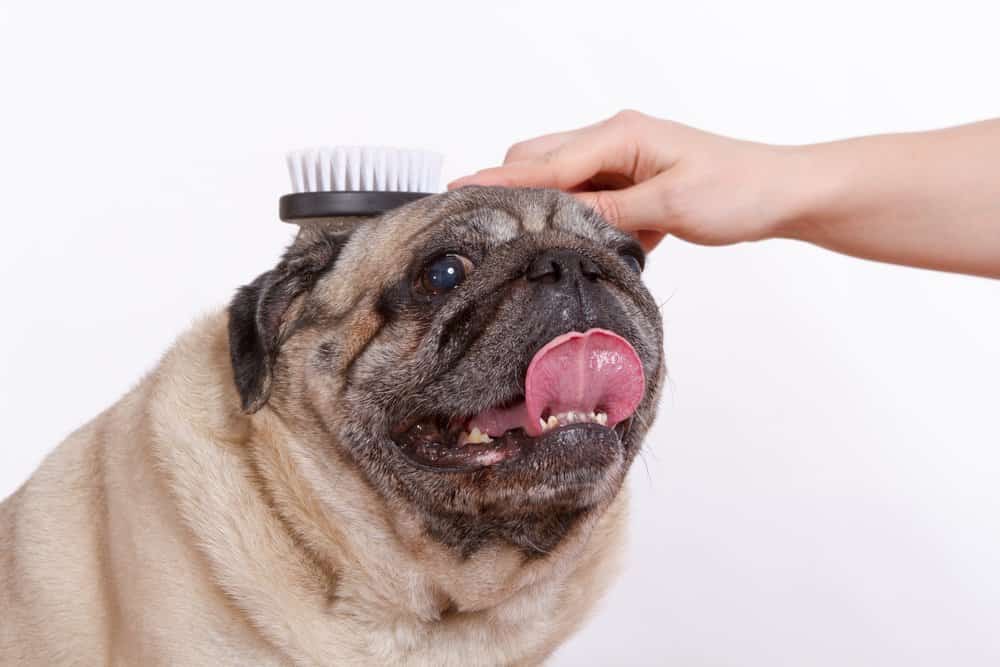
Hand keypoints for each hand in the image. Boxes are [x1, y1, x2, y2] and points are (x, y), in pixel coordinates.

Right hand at [449, 110, 808, 251]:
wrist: (780, 193)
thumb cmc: (737, 189)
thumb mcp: (669, 206)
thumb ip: (608, 213)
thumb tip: (558, 219)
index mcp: (620, 135)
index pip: (545, 163)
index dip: (500, 181)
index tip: (459, 189)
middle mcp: (614, 141)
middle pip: (542, 162)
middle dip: (517, 191)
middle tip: (495, 229)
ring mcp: (622, 161)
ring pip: (564, 183)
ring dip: (557, 210)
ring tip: (550, 243)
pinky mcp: (631, 182)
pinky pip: (590, 199)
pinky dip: (586, 220)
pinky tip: (604, 242)